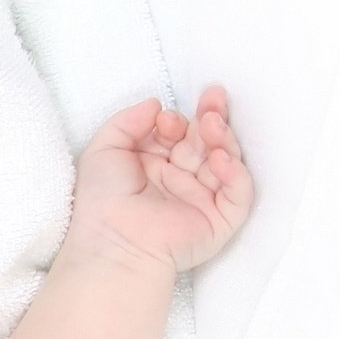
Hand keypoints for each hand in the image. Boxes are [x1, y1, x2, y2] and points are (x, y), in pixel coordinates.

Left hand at [63, 85, 253, 273]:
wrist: (111, 241)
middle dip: (211, 118)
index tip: (166, 119)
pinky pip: (238, 194)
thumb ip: (128, 121)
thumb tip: (156, 104)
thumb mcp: (105, 149)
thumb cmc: (101, 201)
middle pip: (206, 142)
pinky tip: (221, 157)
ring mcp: (202, 200)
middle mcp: (180, 181)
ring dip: (223, 138)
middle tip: (213, 97)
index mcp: (156, 165)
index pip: (180, 134)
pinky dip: (235, 173)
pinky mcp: (219, 221)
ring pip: (226, 162)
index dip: (178, 121)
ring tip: (212, 124)